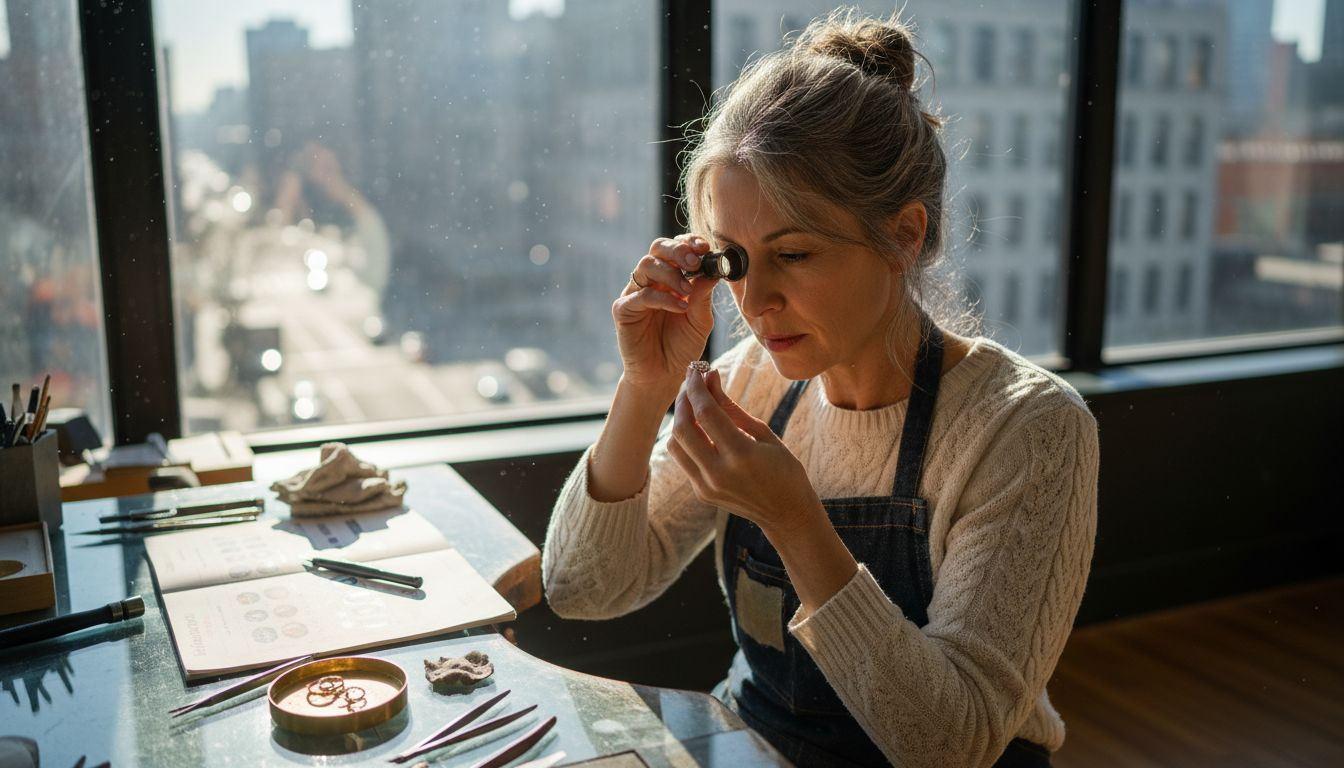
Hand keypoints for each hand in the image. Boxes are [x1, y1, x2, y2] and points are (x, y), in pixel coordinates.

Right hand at [613, 235, 716, 396]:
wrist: (664, 376)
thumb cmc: (682, 347)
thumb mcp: (700, 320)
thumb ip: (703, 296)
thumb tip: (712, 270)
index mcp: (670, 278)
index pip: (676, 249)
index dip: (688, 243)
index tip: (705, 247)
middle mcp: (651, 281)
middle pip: (657, 249)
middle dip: (677, 250)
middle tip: (695, 262)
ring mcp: (635, 293)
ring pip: (646, 266)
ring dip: (671, 274)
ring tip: (688, 291)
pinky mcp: (624, 310)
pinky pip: (641, 295)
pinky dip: (663, 298)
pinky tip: (680, 307)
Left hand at [667, 366, 824, 537]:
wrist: (787, 515)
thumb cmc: (784, 470)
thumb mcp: (764, 434)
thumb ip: (732, 407)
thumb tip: (711, 377)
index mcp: (742, 455)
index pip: (706, 413)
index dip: (698, 387)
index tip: (697, 369)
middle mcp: (719, 473)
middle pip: (683, 428)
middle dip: (683, 399)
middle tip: (692, 382)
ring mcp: (707, 486)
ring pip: (675, 444)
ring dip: (680, 418)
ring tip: (694, 402)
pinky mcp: (701, 493)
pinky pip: (683, 459)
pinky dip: (685, 438)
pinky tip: (698, 426)